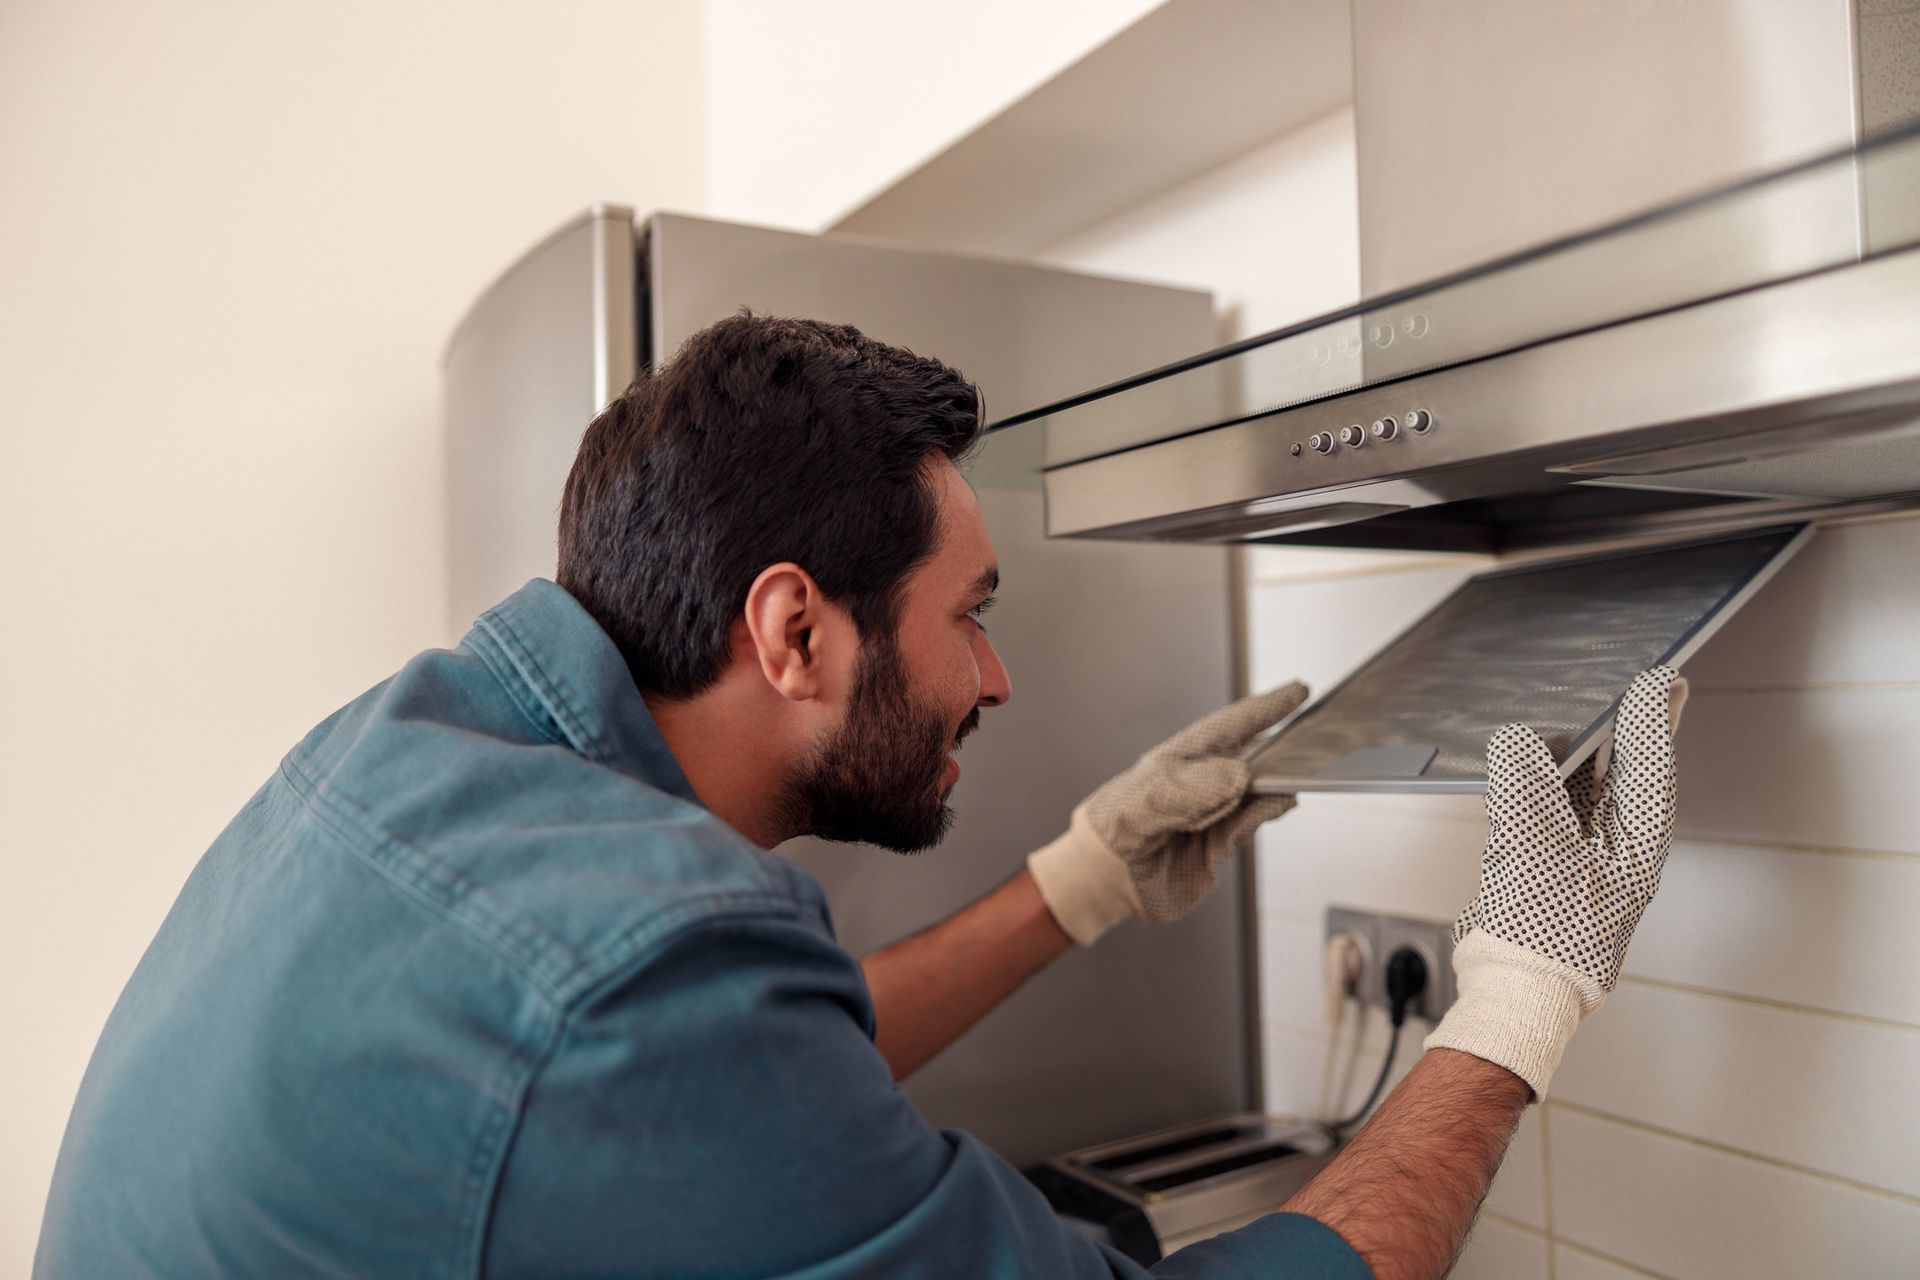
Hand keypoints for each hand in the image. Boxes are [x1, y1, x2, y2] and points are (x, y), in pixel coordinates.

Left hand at [1026, 683, 1308, 945]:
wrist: (1104, 880)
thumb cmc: (1112, 830)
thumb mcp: (1143, 804)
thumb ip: (1187, 791)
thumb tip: (1239, 776)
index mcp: (1180, 759)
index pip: (1228, 727)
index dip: (1263, 709)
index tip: (1298, 692)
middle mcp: (1200, 783)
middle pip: (1251, 758)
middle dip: (1280, 748)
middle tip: (1308, 742)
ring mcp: (1211, 814)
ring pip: (1255, 794)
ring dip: (1274, 787)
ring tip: (1289, 783)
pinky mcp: (1218, 845)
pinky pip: (1248, 826)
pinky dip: (1263, 817)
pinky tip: (1272, 809)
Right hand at [1424, 666, 1689, 1098]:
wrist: (1517, 997)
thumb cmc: (1542, 938)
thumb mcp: (1535, 849)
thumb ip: (1527, 788)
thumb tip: (1516, 741)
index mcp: (1634, 850)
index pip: (1650, 771)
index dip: (1649, 723)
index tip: (1653, 682)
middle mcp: (1617, 854)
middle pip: (1629, 779)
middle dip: (1635, 734)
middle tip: (1650, 690)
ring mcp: (1585, 864)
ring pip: (1593, 796)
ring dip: (1594, 757)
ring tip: (1600, 717)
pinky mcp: (1551, 873)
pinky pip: (1558, 814)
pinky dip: (1553, 785)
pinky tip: (1541, 767)